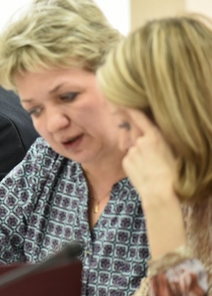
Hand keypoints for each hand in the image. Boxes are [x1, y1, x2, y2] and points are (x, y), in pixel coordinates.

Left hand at [122, 109, 185, 257]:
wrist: (160, 193)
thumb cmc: (172, 173)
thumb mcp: (172, 151)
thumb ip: (159, 140)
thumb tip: (151, 134)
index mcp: (154, 136)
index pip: (139, 117)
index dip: (129, 109)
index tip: (122, 102)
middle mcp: (140, 141)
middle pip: (136, 135)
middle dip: (137, 138)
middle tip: (145, 150)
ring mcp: (131, 151)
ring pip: (133, 149)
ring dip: (139, 154)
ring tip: (150, 167)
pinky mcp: (125, 161)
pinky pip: (129, 159)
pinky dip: (134, 162)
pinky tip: (143, 172)